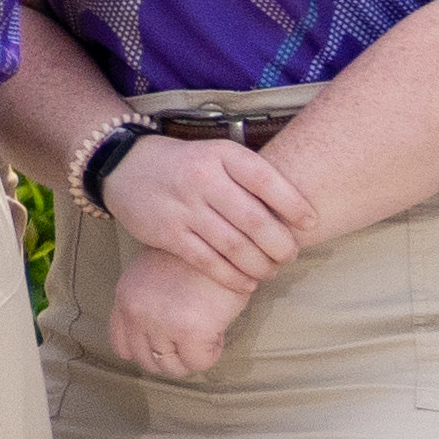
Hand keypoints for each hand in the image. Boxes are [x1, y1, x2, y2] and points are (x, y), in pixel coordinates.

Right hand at [100, 129, 312, 288]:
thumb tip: (296, 212)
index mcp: (221, 155)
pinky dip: (232, 277)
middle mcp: (203, 179)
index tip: (311, 223)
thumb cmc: (187, 165)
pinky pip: (207, 261)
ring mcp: (184, 207)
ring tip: (271, 271)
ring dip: (260, 264)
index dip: (294, 205)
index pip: (266, 180)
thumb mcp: (218, 156)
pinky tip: (246, 283)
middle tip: (291, 255)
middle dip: (281, 244)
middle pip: (254, 220)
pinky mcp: (167, 233)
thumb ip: (250, 177)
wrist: (127, 166)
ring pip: (234, 245)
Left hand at [109, 248, 260, 382]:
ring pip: (173, 367)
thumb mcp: (153, 273)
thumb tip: (156, 340)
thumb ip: (146, 303)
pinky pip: (199, 362)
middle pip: (149, 361)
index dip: (148, 349)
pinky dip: (211, 352)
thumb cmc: (193, 256)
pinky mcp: (191, 331)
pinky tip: (218, 329)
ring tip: (206, 330)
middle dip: (174, 355)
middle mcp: (137, 313)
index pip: (122, 346)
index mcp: (125, 298)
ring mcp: (162, 324)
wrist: (220, 238)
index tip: (168, 342)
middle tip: (193, 336)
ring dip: (192, 355)